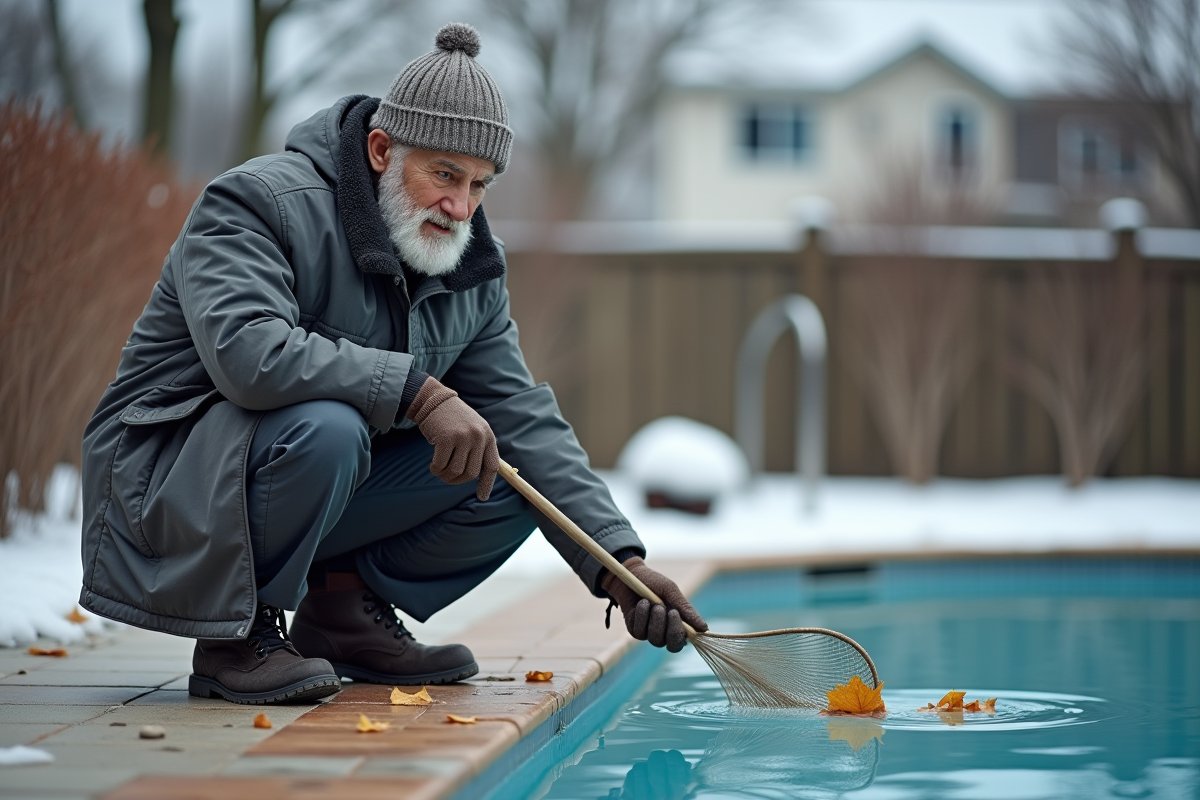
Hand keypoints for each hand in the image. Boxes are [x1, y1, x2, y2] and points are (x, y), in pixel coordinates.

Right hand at [405, 376, 498, 500]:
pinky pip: (441, 465)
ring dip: (445, 475)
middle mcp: (478, 436)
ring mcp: (463, 437)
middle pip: (471, 473)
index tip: (482, 497)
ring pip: (456, 471)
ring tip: (439, 469)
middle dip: (458, 481)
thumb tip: (478, 475)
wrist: (435, 400)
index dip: (486, 484)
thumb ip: (478, 448)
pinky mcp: (446, 438)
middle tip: (448, 478)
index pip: (492, 466)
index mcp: (487, 436)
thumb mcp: (473, 429)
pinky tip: (432, 465)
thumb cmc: (453, 419)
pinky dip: (436, 469)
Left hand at [600, 557, 707, 651]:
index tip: (679, 616)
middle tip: (670, 611)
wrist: (630, 575)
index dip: (685, 635)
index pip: (685, 640)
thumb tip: (704, 628)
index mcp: (678, 623)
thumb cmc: (653, 582)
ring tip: (653, 603)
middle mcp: (665, 631)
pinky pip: (640, 633)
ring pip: (656, 640)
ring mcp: (650, 633)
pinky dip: (642, 616)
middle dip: (673, 630)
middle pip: (673, 646)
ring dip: (656, 620)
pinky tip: (641, 603)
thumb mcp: (671, 591)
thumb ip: (686, 609)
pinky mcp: (635, 631)